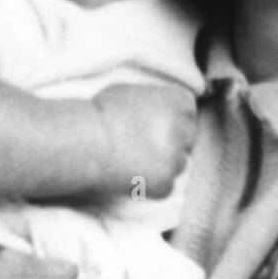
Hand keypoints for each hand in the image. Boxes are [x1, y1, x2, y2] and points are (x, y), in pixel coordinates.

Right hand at [94, 83, 196, 198]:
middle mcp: (185, 129)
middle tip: (143, 145)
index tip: (153, 125)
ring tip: (134, 161)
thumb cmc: (102, 112)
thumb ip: (155, 100)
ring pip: (178, 164)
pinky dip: (152, 185)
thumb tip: (163, 109)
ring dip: (163, 164)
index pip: (188, 113)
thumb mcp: (133, 92)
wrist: (89, 141)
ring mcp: (177, 158)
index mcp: (180, 102)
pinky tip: (131, 175)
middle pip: (187, 138)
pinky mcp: (166, 184)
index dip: (171, 120)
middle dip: (170, 142)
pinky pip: (166, 186)